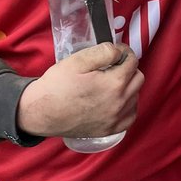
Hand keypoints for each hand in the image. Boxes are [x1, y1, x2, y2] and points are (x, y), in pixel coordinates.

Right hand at [16, 42, 142, 138]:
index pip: (132, 62)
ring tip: (111, 82)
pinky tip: (116, 100)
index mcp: (114, 84)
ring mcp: (116, 119)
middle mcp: (120, 103)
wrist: (41, 113)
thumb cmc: (57, 86)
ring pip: (136, 96)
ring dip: (129, 86)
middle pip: (138, 78)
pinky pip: (131, 116)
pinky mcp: (110, 130)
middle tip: (113, 66)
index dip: (124, 53)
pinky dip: (128, 106)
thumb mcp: (78, 60)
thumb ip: (104, 52)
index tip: (116, 52)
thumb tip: (119, 51)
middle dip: (129, 68)